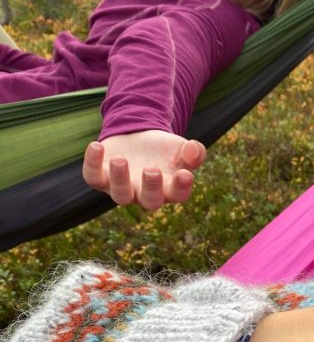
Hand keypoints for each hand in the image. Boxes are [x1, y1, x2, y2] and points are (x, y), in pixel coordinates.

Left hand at [82, 131, 206, 209]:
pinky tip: (97, 146)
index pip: (177, 195)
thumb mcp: (181, 148)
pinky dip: (92, 163)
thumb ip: (193, 151)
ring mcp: (121, 188)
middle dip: (151, 188)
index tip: (185, 173)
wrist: (136, 140)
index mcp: (168, 190)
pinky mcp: (100, 177)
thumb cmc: (163, 150)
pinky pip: (92, 177)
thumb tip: (193, 150)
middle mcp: (144, 195)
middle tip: (152, 170)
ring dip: (119, 179)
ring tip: (120, 159)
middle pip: (149, 202)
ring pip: (120, 195)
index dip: (181, 187)